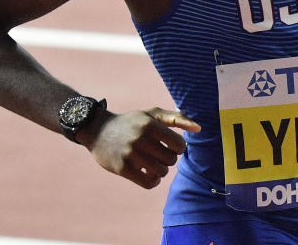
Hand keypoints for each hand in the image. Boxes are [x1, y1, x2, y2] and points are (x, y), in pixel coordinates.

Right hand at [85, 107, 200, 188]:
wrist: (98, 130)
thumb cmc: (131, 122)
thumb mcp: (152, 114)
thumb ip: (177, 118)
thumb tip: (199, 128)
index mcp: (150, 124)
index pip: (180, 145)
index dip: (178, 148)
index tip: (170, 146)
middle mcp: (141, 138)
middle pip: (171, 160)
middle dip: (168, 159)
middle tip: (159, 155)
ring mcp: (131, 154)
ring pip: (161, 172)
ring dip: (160, 171)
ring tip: (153, 164)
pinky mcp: (122, 168)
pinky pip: (149, 183)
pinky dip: (153, 181)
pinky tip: (149, 175)